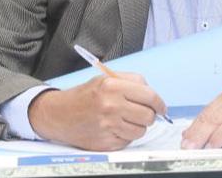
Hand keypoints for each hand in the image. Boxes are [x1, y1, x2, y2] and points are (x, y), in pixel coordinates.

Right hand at [27, 72, 167, 150]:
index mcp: (113, 86)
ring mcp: (108, 126)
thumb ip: (132, 81)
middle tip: (141, 112)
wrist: (60, 114)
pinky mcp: (106, 142)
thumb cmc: (85, 96)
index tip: (161, 107)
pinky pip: (128, 141)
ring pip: (141, 131)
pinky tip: (114, 127)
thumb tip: (154, 95)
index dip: (160, 103)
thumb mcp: (106, 78)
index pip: (150, 96)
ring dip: (137, 126)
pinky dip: (125, 135)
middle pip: (148, 116)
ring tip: (124, 119)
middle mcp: (111, 106)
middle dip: (149, 115)